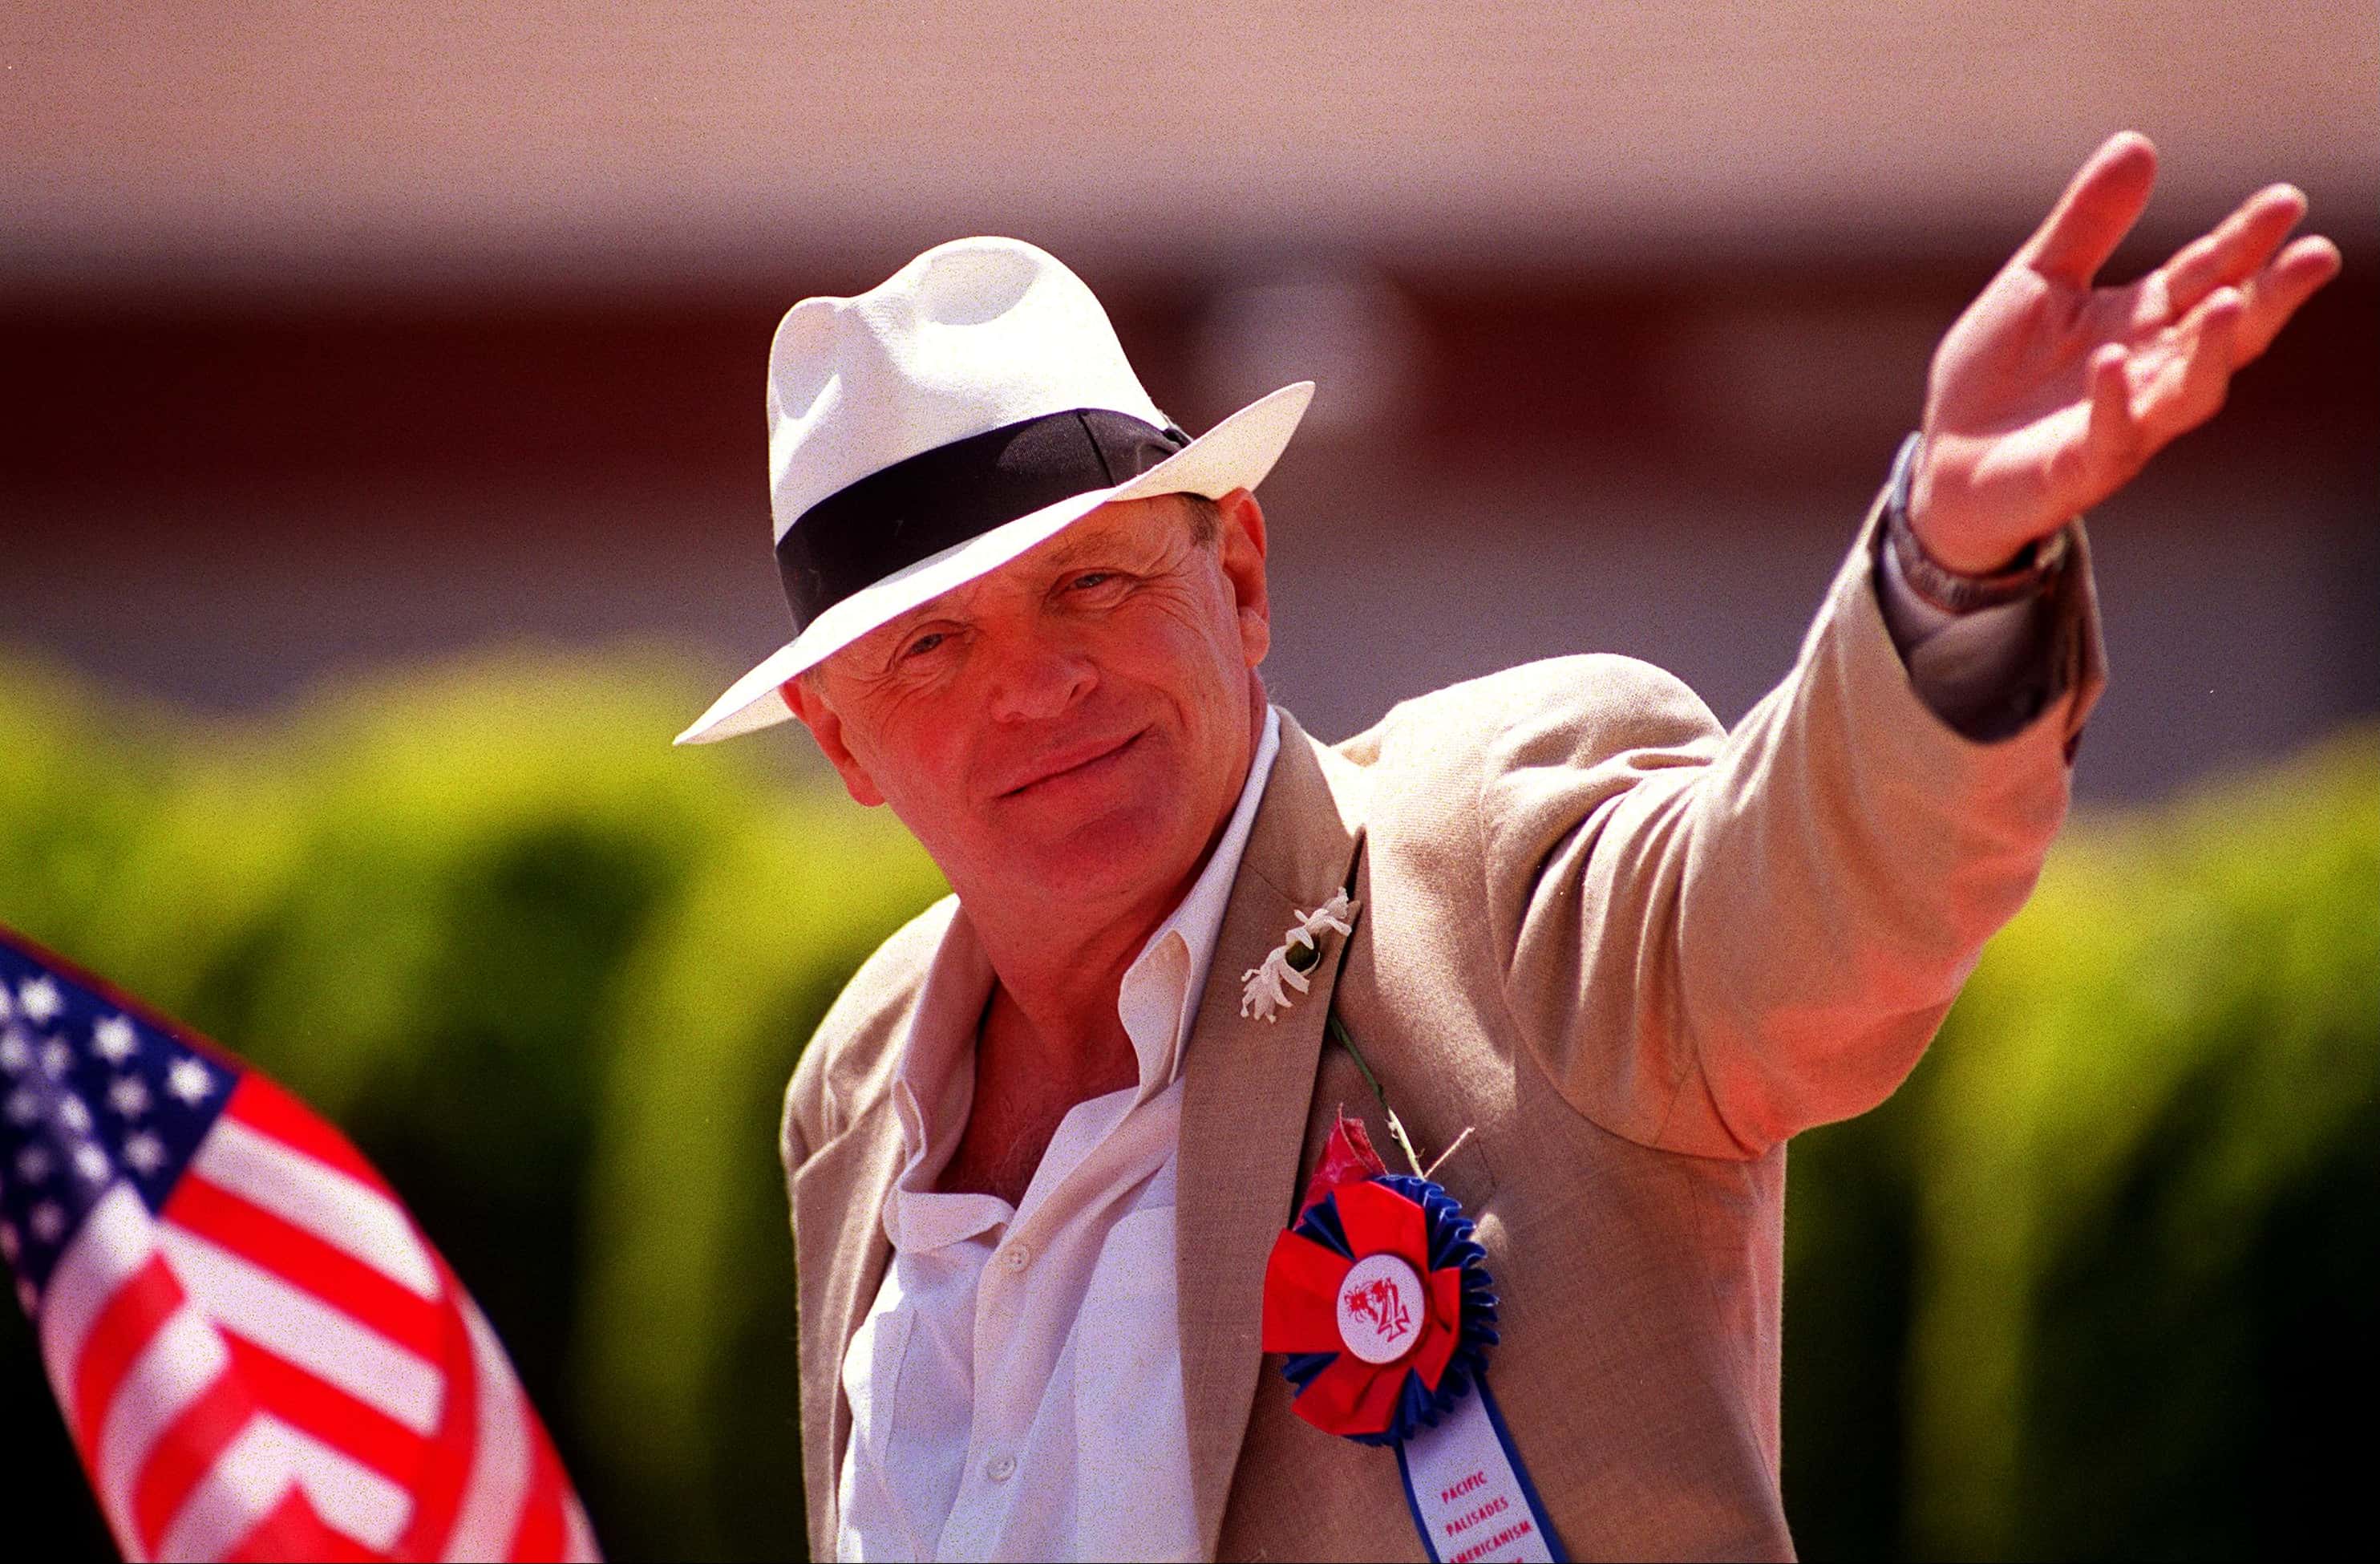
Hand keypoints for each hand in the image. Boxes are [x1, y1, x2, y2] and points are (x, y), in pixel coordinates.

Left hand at [1909, 132, 2340, 573]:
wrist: (1943, 462)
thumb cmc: (1996, 374)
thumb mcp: (2037, 282)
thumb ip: (2088, 223)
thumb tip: (2138, 142)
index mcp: (2143, 319)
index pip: (2207, 271)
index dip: (2246, 239)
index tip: (2287, 201)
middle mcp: (2150, 370)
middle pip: (2224, 330)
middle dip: (2270, 295)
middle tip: (2315, 254)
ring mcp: (2124, 422)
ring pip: (2189, 390)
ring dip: (2212, 349)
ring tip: (2229, 302)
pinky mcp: (2082, 467)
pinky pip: (2110, 437)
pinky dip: (2115, 401)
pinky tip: (2113, 362)